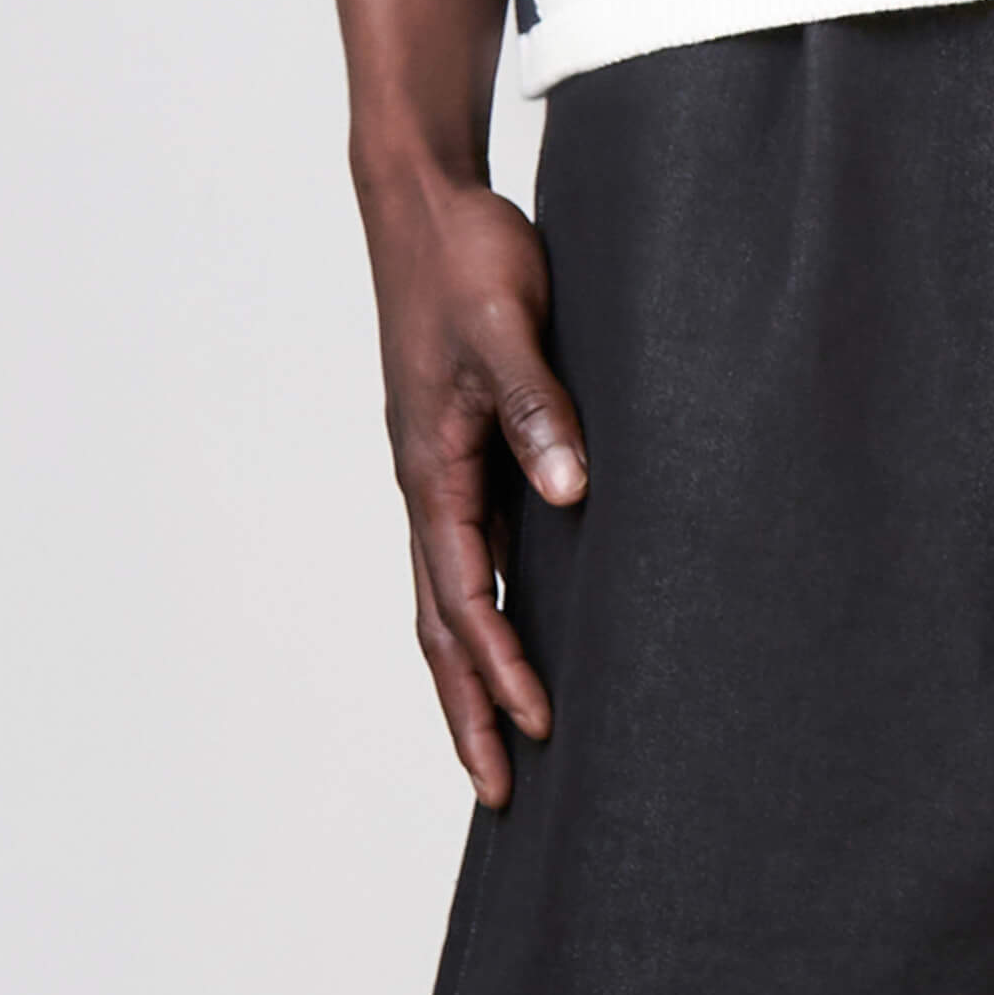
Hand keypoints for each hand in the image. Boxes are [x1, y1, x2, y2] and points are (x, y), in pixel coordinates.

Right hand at [360, 166, 587, 804]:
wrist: (424, 202)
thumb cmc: (463, 258)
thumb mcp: (507, 326)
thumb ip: (537, 407)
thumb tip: (569, 495)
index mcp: (430, 468)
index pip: (465, 598)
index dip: (501, 669)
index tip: (540, 731)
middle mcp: (427, 481)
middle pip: (441, 622)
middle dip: (469, 706)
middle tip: (501, 792)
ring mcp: (441, 465)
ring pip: (452, 589)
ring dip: (475, 663)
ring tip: (507, 731)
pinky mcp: (461, 440)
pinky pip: (473, 542)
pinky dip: (490, 597)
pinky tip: (525, 616)